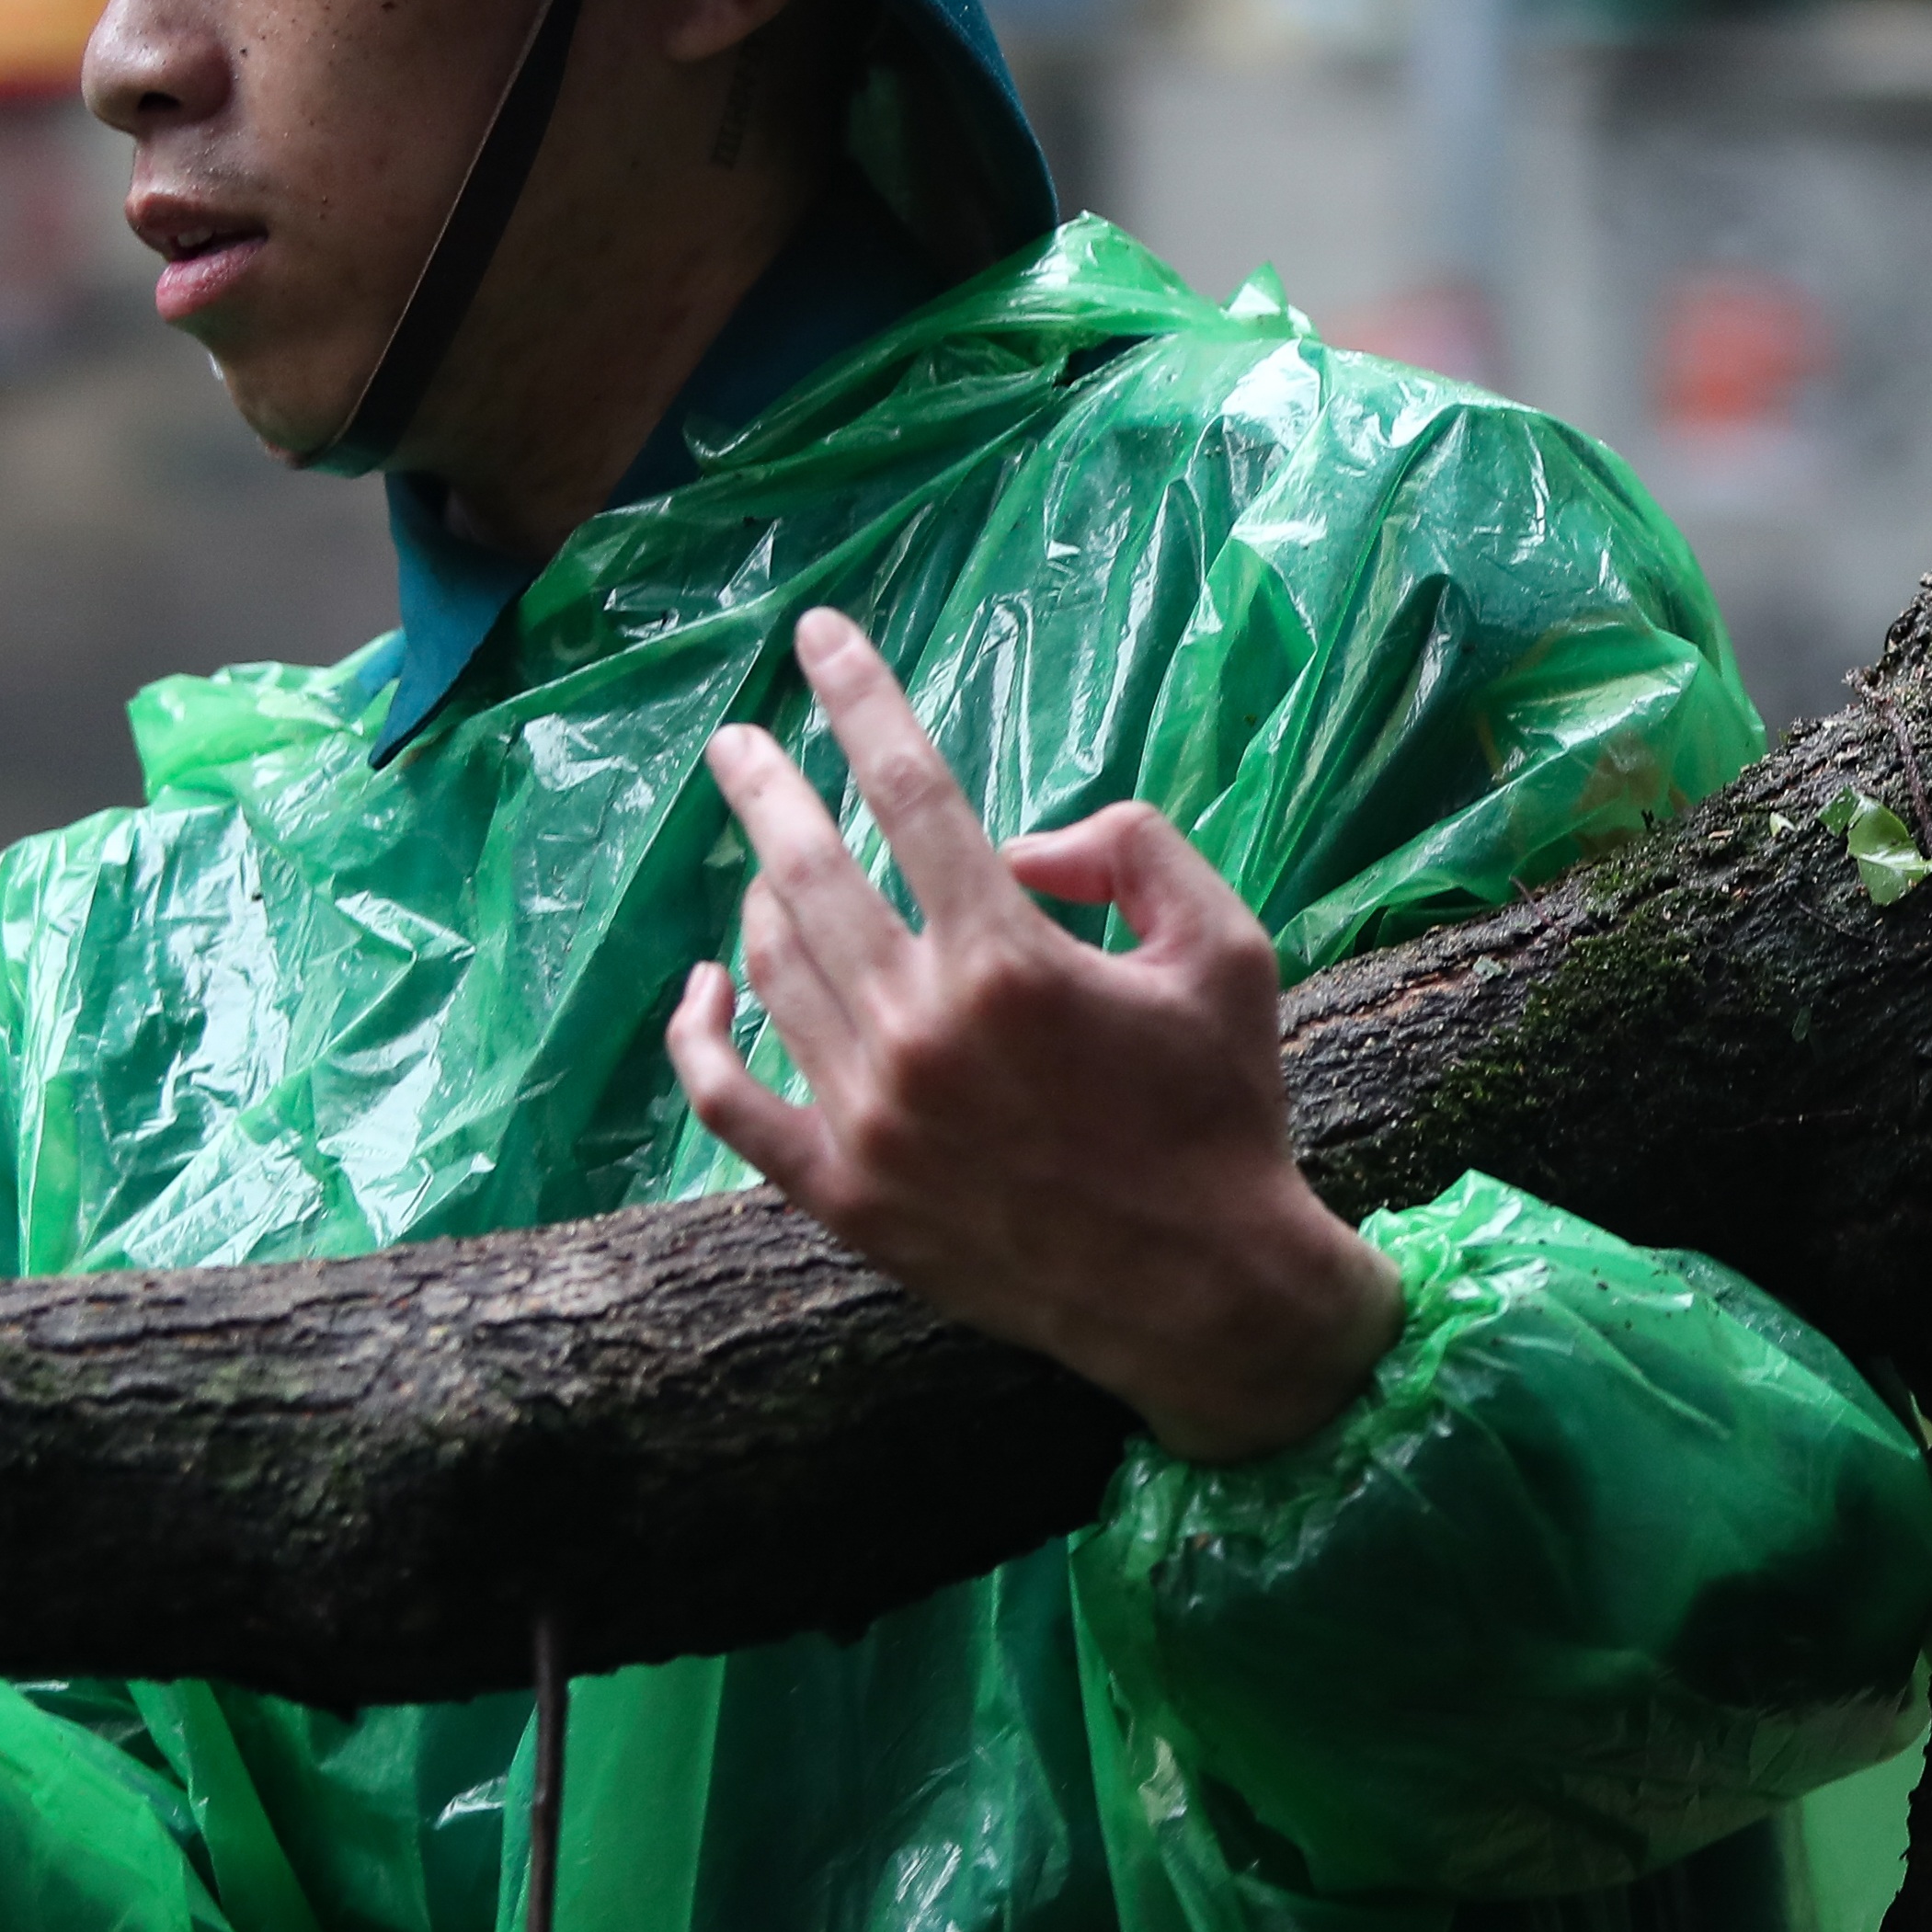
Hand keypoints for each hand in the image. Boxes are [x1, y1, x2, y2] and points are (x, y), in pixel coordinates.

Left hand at [664, 609, 1405, 1462]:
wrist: (1207, 1294)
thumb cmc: (1226, 1109)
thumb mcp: (1231, 948)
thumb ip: (1135, 852)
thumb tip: (1021, 844)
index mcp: (1013, 959)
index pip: (910, 789)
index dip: (860, 697)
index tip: (819, 638)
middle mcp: (921, 1030)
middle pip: (808, 868)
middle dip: (764, 786)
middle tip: (734, 742)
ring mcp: (868, 1116)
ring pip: (773, 968)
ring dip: (761, 895)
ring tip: (766, 860)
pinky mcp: (841, 1194)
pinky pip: (730, 1101)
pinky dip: (701, 1035)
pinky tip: (702, 989)